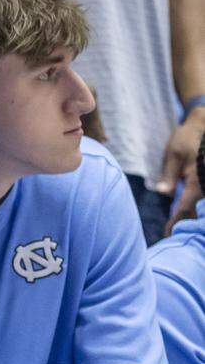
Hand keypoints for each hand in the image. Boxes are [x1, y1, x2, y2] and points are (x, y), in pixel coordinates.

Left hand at [158, 107, 204, 232]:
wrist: (203, 126)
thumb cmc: (186, 139)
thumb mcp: (174, 154)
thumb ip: (170, 175)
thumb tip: (163, 193)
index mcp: (198, 182)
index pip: (186, 207)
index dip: (176, 222)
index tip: (168, 234)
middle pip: (196, 212)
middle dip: (184, 224)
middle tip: (171, 237)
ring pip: (200, 207)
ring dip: (189, 217)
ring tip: (176, 230)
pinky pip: (200, 199)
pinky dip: (193, 207)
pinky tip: (184, 214)